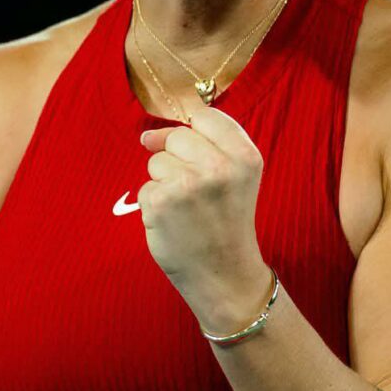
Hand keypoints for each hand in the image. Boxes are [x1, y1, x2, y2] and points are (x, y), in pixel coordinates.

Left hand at [138, 105, 266, 315]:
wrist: (224, 275)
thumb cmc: (227, 221)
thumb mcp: (238, 176)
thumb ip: (206, 143)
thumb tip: (147, 136)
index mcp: (245, 156)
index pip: (205, 116)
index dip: (196, 135)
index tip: (202, 159)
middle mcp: (219, 166)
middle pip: (177, 137)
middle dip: (178, 160)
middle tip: (198, 193)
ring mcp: (188, 184)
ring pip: (157, 161)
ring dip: (165, 183)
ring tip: (187, 209)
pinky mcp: (160, 202)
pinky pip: (145, 187)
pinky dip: (154, 205)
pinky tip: (174, 223)